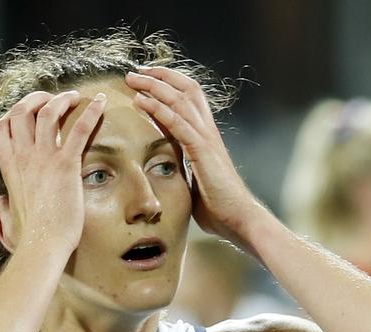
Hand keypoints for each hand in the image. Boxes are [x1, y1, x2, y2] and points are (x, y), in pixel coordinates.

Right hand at [0, 90, 106, 253]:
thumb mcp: (9, 218)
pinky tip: (101, 103)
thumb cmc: (29, 237)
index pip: (1, 126)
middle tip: (54, 98)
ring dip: (62, 100)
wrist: (42, 244)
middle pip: (21, 111)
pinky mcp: (66, 165)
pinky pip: (78, 130)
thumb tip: (2, 204)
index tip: (28, 111)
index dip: (13, 113)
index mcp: (9, 167)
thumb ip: (4, 207)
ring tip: (75, 97)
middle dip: (37, 98)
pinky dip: (91, 112)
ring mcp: (43, 159)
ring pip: (47, 113)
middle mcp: (23, 157)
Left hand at [125, 68, 260, 247]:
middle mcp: (208, 131)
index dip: (169, 84)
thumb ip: (184, 170)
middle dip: (159, 76)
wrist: (238, 219)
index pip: (190, 98)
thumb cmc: (219, 207)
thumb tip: (169, 174)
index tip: (146, 80)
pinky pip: (177, 123)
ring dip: (153, 86)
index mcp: (207, 137)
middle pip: (185, 89)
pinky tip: (140, 101)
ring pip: (179, 100)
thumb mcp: (196, 182)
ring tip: (131, 78)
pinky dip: (157, 109)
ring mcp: (206, 139)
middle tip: (134, 72)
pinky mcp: (202, 151)